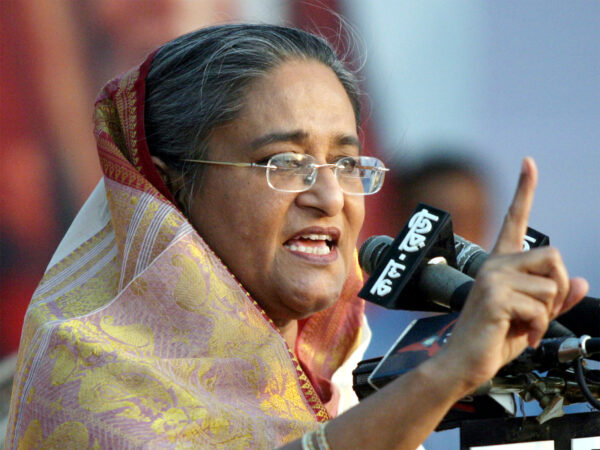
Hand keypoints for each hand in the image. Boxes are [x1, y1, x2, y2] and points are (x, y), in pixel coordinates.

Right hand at [440, 157, 588, 390]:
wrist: (465, 362)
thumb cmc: (494, 339)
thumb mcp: (532, 318)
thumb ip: (556, 299)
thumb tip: (583, 282)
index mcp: (502, 264)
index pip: (515, 220)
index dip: (523, 190)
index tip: (529, 163)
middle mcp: (495, 264)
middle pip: (554, 257)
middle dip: (559, 290)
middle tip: (539, 314)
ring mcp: (493, 277)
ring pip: (551, 286)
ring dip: (547, 315)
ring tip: (522, 327)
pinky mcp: (494, 295)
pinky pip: (540, 307)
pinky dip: (536, 328)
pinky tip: (518, 336)